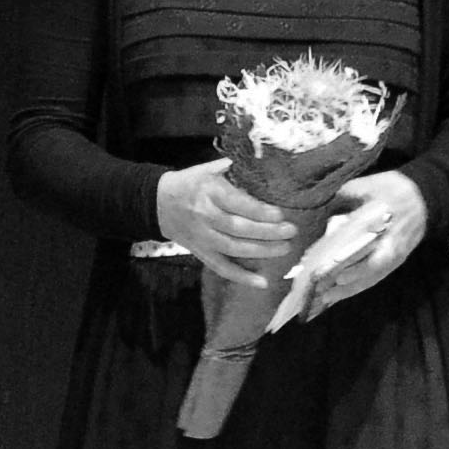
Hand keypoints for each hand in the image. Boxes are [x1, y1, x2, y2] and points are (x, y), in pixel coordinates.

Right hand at [153, 159, 310, 286]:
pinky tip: (262, 282)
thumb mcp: (208, 169)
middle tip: (290, 232)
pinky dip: (241, 277)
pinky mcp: (200, 252)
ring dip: (261, 251)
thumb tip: (267, 166)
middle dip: (267, 232)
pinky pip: (221, 268)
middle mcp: (204, 216)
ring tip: (284, 249)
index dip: (259, 211)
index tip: (280, 214)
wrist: (158, 202)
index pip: (237, 204)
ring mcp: (202, 237)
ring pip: (234, 249)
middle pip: (239, 228)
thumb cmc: (190, 183)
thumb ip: (235, 169)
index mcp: (208, 191)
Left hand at [280, 172, 433, 319]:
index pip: (366, 244)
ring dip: (351, 289)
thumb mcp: (370, 184)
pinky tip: (341, 292)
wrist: (425, 197)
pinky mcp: (395, 260)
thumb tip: (327, 208)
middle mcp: (391, 242)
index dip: (352, 259)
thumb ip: (347, 195)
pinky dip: (359, 286)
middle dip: (348, 280)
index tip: (335, 272)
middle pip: (371, 267)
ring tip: (327, 298)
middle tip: (323, 290)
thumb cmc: (395, 189)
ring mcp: (395, 254)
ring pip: (373, 276)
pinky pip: (377, 277)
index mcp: (384, 222)